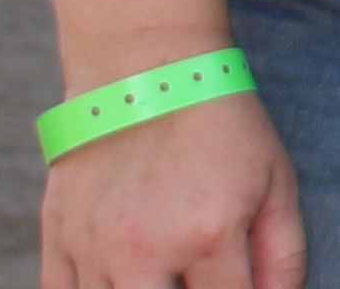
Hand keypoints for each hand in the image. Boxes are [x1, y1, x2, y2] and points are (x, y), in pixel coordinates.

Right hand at [41, 88, 303, 288]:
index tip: (238, 284)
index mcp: (208, 234)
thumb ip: (282, 254)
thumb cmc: (221, 126)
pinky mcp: (57, 240)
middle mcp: (145, 250)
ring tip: (162, 272)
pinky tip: (118, 278)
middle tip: (195, 278)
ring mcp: (94, 248)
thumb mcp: (275, 180)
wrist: (147, 72)